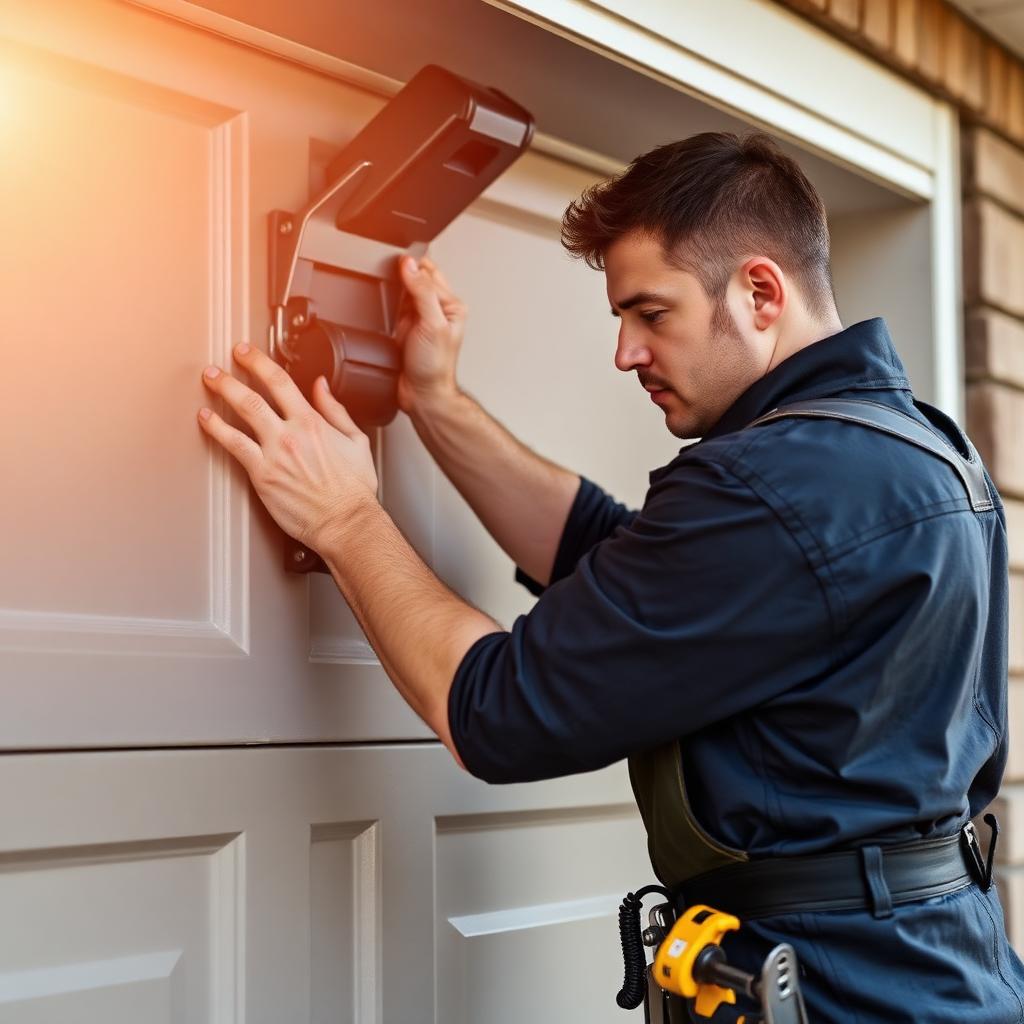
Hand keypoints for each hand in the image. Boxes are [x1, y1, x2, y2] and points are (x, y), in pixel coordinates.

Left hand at [197, 342, 378, 551]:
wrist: (346, 521)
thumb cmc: (353, 490)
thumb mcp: (356, 441)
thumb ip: (335, 410)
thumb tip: (321, 386)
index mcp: (313, 423)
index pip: (281, 382)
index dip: (259, 362)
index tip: (246, 352)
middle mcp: (291, 434)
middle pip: (254, 394)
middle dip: (232, 375)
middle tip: (217, 366)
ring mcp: (274, 454)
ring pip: (242, 414)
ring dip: (221, 394)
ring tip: (208, 382)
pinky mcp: (263, 475)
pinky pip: (234, 446)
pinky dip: (217, 429)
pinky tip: (206, 420)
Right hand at [395, 254, 465, 412]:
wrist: (423, 393)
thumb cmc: (435, 366)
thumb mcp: (431, 324)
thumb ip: (422, 292)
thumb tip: (410, 266)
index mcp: (451, 305)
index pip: (430, 273)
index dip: (412, 266)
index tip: (395, 262)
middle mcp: (438, 309)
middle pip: (418, 278)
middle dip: (403, 273)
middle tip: (388, 272)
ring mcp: (421, 317)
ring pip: (405, 290)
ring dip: (394, 287)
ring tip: (386, 286)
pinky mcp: (406, 326)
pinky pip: (395, 305)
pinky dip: (388, 302)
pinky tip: (384, 303)